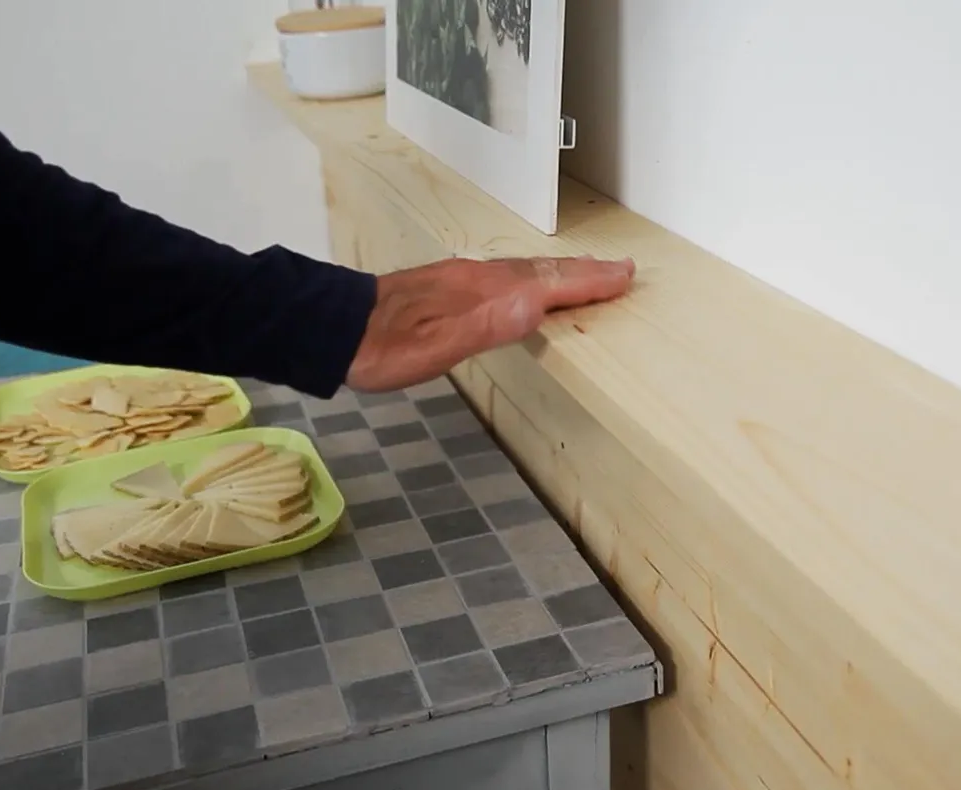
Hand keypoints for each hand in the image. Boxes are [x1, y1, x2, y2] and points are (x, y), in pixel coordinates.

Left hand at [345, 255, 635, 392]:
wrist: (336, 328)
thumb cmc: (386, 348)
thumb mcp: (437, 346)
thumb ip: (487, 325)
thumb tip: (536, 305)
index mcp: (486, 293)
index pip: (549, 285)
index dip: (588, 283)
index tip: (624, 277)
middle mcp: (481, 278)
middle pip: (543, 272)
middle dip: (584, 272)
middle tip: (620, 269)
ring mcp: (464, 279)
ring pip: (526, 271)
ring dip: (562, 273)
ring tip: (588, 274)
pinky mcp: (450, 285)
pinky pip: (509, 275)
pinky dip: (535, 278)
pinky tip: (528, 287)